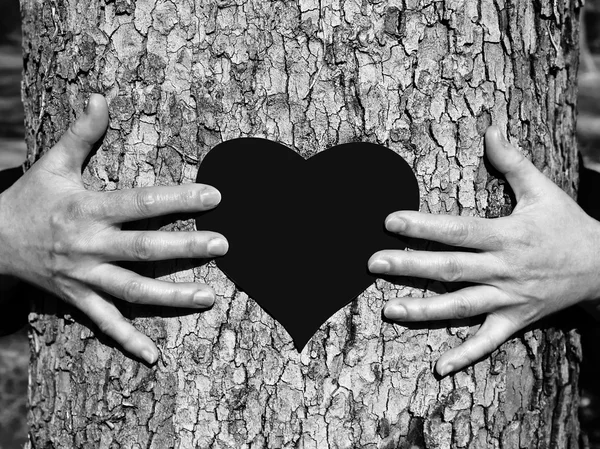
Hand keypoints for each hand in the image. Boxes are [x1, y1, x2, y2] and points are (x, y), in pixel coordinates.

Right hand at [0, 94, 227, 363]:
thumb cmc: (32, 199)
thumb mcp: (53, 164)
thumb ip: (81, 134)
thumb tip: (101, 97)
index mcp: (87, 209)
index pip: (140, 203)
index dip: (177, 199)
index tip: (214, 196)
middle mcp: (88, 246)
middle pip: (144, 249)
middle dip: (185, 248)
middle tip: (224, 245)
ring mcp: (83, 277)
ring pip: (132, 291)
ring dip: (171, 296)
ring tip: (210, 297)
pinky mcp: (77, 299)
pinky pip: (104, 324)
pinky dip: (128, 340)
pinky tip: (154, 356)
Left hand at [368, 126, 599, 375]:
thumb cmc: (566, 224)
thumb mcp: (543, 189)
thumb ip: (513, 161)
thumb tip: (490, 127)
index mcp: (506, 235)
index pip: (458, 230)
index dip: (423, 226)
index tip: (389, 221)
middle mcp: (504, 268)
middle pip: (450, 269)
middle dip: (409, 267)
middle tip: (372, 262)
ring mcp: (509, 298)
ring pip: (461, 307)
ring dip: (425, 310)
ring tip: (389, 310)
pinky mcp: (516, 320)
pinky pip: (489, 342)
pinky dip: (465, 354)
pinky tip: (438, 367)